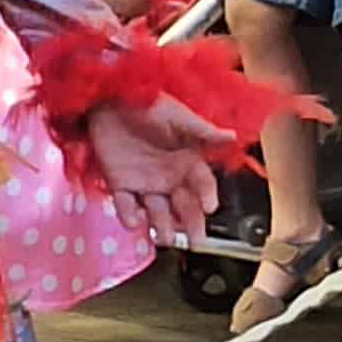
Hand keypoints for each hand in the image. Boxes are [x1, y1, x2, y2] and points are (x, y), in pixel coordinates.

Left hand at [87, 94, 225, 241]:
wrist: (109, 100)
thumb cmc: (148, 105)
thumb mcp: (177, 116)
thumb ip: (202, 131)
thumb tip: (231, 136)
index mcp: (186, 160)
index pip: (202, 184)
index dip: (207, 195)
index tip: (210, 207)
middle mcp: (168, 176)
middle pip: (183, 205)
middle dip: (190, 223)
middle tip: (196, 241)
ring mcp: (145, 182)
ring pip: (157, 211)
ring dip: (162, 226)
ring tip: (165, 239)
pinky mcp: (120, 184)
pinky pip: (126, 204)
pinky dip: (128, 215)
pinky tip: (135, 221)